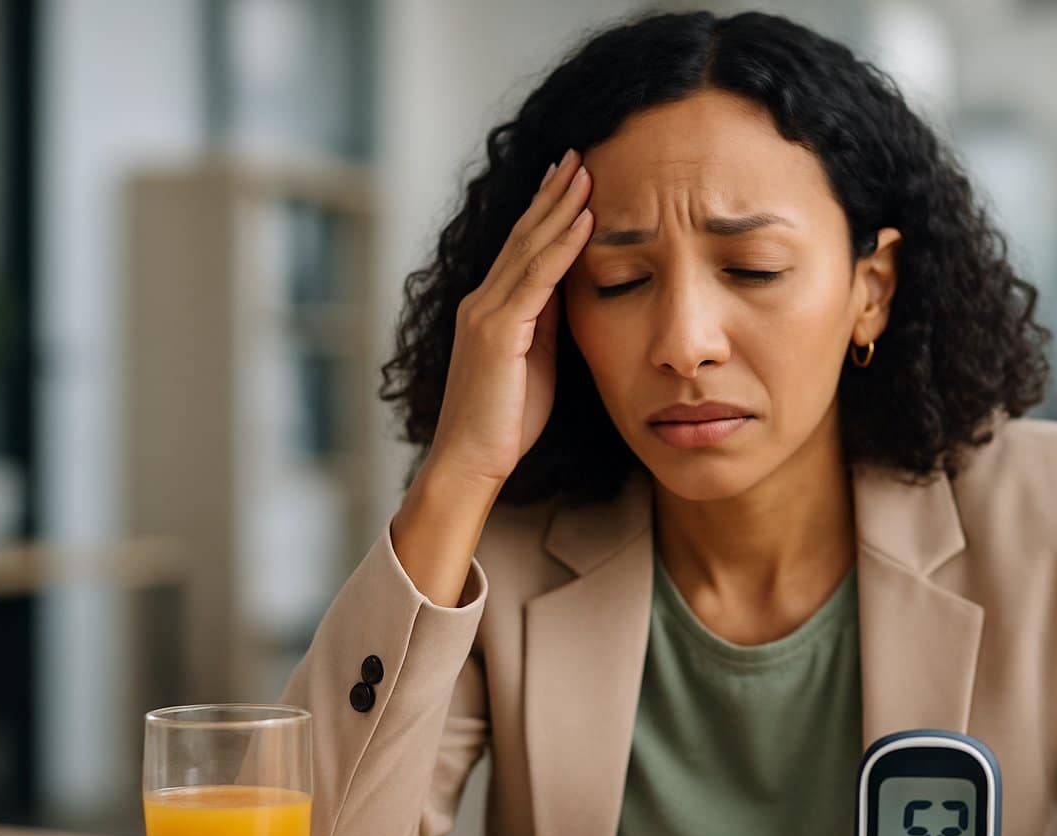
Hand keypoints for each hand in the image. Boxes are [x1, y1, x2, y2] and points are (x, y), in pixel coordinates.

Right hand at [424, 147, 593, 488]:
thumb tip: (569, 290)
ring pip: (529, 247)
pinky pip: (536, 278)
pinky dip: (562, 246)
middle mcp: (482, 301)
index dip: (545, 211)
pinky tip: (583, 220)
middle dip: (552, 193)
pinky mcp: (498, 331)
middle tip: (577, 154)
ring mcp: (486, 313)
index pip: (521, 247)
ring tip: (585, 171)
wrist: (470, 461)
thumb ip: (545, 323)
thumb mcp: (534, 362)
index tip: (569, 178)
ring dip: (560, 207)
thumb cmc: (504, 422)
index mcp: (489, 309)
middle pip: (522, 235)